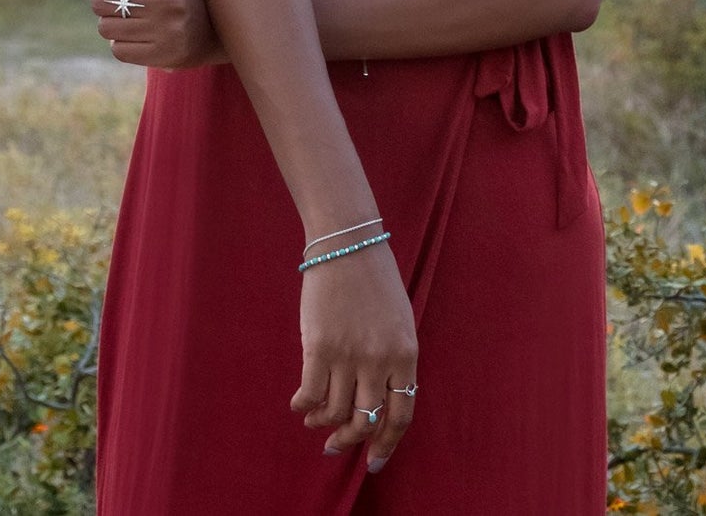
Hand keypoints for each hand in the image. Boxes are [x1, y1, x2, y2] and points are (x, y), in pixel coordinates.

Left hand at [58, 0, 223, 68]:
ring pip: (106, 28)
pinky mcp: (167, 55)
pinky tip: (141, 35)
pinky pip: (118, 50)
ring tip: (135, 18)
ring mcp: (170, 30)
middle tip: (123, 1)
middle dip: (103, 2)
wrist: (213, 25)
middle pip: (100, 3)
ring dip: (112, 23)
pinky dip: (121, 43)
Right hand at [290, 244, 417, 474]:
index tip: (373, 461)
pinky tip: (299, 404)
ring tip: (314, 419)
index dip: (387, 444)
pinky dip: (303, 405)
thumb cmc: (374, 279)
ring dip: (322, 422)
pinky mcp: (319, 346)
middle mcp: (380, 360)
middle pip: (366, 420)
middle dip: (349, 440)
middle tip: (334, 445)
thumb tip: (377, 401)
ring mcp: (349, 355)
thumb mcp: (400, 321)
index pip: (401, 415)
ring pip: (336, 411)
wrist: (347, 243)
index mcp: (406, 354)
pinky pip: (310, 393)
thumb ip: (394, 360)